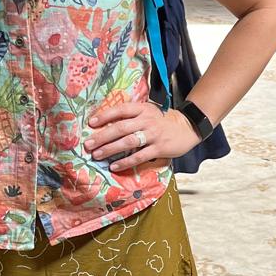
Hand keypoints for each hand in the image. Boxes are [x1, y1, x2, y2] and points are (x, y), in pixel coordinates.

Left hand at [86, 97, 200, 172]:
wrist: (186, 128)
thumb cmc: (162, 121)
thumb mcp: (148, 111)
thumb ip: (131, 115)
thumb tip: (106, 123)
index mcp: (142, 109)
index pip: (121, 110)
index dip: (105, 115)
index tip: (91, 123)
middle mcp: (147, 120)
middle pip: (121, 127)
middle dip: (102, 136)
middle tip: (88, 144)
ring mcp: (153, 135)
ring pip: (128, 142)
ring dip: (110, 149)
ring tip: (97, 155)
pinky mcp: (159, 148)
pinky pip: (139, 156)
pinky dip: (125, 162)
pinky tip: (114, 166)